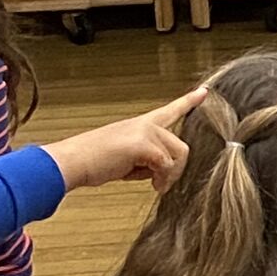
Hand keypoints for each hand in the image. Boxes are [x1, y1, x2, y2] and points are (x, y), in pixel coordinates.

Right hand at [45, 88, 203, 196]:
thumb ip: (147, 159)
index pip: (169, 111)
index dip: (188, 101)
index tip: (204, 91)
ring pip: (178, 155)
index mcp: (140, 124)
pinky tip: (152, 184)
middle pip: (181, 146)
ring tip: (154, 183)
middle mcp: (145, 124)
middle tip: (159, 182)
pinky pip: (166, 165)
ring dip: (169, 174)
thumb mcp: (126, 159)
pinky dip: (161, 178)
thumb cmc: (94, 162)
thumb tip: (163, 174)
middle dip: (175, 168)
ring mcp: (144, 131)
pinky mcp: (142, 143)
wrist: (72, 162)